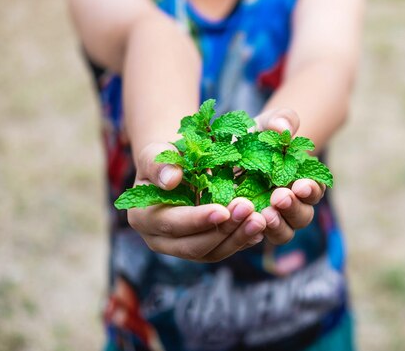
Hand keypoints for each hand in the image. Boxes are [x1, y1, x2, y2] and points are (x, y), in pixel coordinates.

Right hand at [127, 142, 266, 261]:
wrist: (178, 167)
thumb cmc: (165, 157)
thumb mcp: (156, 152)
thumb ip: (159, 163)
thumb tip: (171, 179)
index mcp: (144, 219)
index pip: (172, 224)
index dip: (198, 219)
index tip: (223, 210)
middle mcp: (160, 240)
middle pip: (194, 246)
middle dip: (224, 230)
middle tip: (249, 210)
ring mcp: (183, 248)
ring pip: (213, 253)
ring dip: (238, 238)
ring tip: (260, 219)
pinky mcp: (204, 248)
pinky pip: (225, 249)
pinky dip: (244, 240)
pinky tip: (261, 228)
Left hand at [254, 109, 326, 244]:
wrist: (233, 150)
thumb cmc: (259, 136)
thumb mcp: (268, 122)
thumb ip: (280, 120)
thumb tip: (282, 127)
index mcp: (304, 181)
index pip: (316, 190)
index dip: (312, 190)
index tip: (301, 185)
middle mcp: (292, 205)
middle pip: (303, 216)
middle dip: (294, 208)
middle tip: (280, 197)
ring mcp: (271, 218)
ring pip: (283, 233)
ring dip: (277, 226)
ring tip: (264, 214)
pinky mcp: (249, 227)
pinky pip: (254, 238)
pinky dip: (252, 234)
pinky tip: (244, 225)